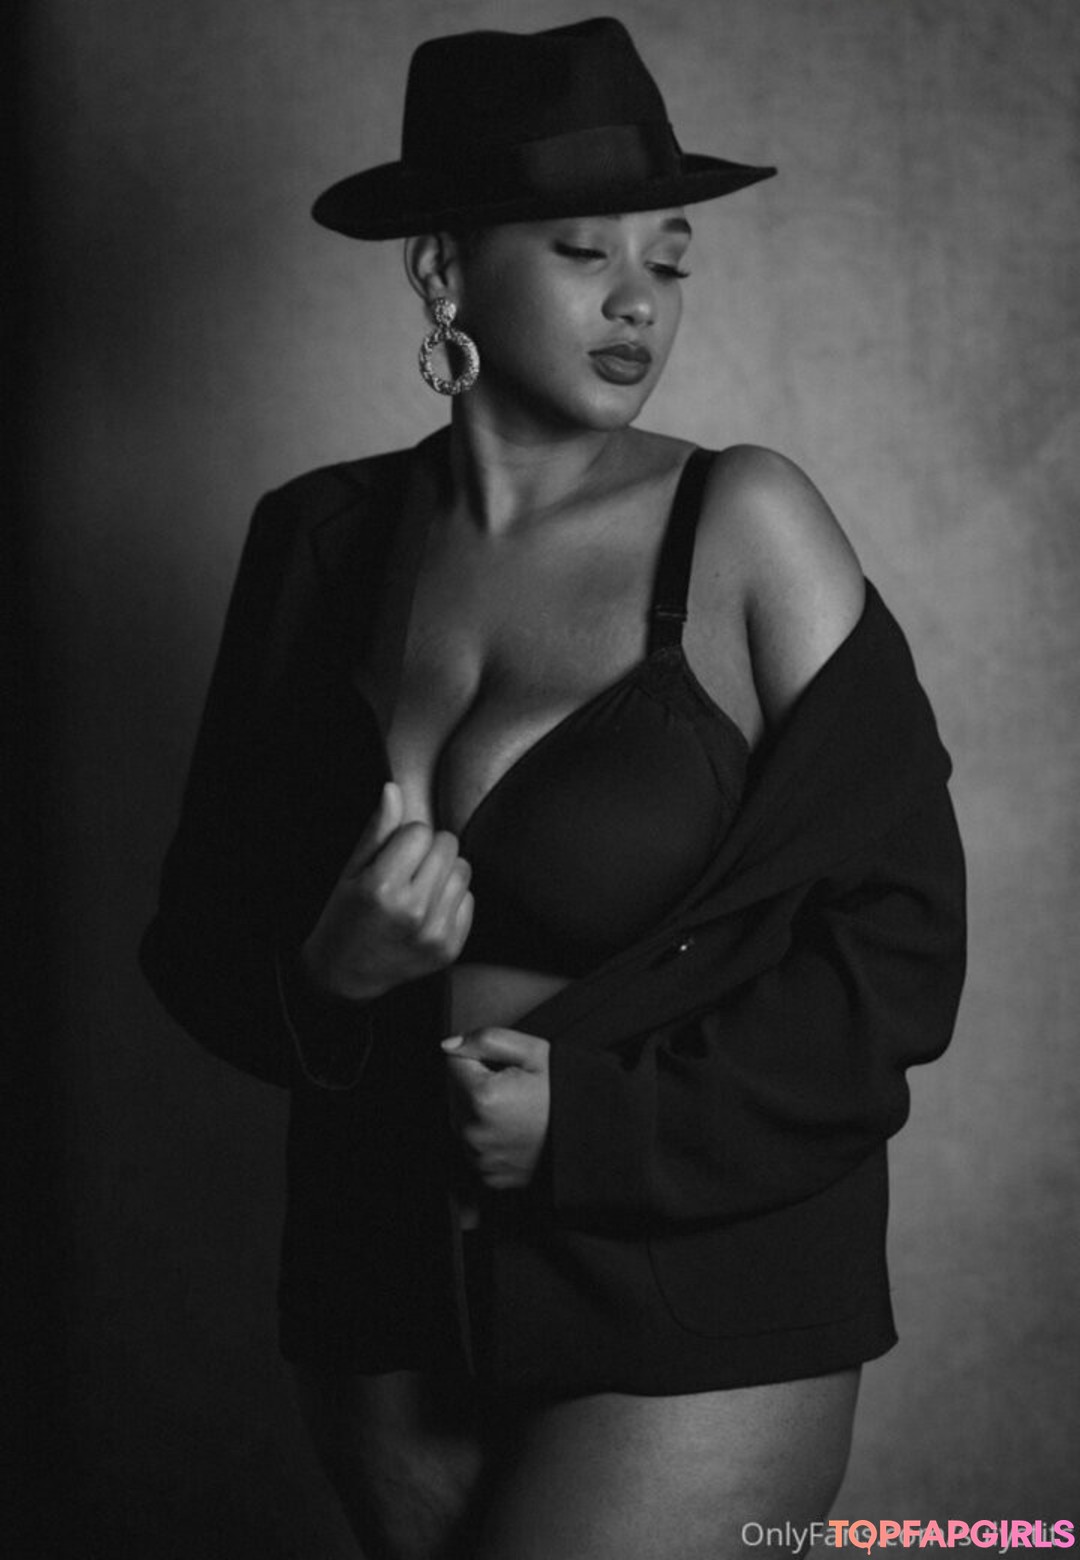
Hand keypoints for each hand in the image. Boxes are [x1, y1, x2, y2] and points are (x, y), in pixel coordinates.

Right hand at [301, 782, 473, 1001]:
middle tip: (406, 870)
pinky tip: (427, 910)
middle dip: (428, 849)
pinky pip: (469, 899)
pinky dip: (451, 899)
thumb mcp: (350, 871)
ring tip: (417, 889)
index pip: (420, 831)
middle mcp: (413, 911)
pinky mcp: (450, 948)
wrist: (346, 976)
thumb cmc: (344, 917)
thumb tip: (394, 788)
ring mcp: (435, 933)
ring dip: (443, 872)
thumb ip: (376, 830)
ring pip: (464, 869)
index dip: (405, 836)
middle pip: (448, 845)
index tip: (392, 854)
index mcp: (382, 888)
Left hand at [442, 1028, 550, 1190]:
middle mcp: (474, 1132)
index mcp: (482, 1097)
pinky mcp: (488, 1174)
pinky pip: (474, 1146)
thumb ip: (487, 1040)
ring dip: (478, 1110)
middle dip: (476, 1084)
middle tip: (514, 1088)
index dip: (480, 1059)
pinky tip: (512, 1130)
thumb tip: (449, 1045)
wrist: (591, 1137)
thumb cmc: (566, 1093)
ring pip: (462, 1119)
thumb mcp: (534, 1052)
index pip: (454, 1063)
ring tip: (515, 1109)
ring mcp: (480, 1157)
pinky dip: (487, 1136)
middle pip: (455, 1092)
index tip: (505, 1068)